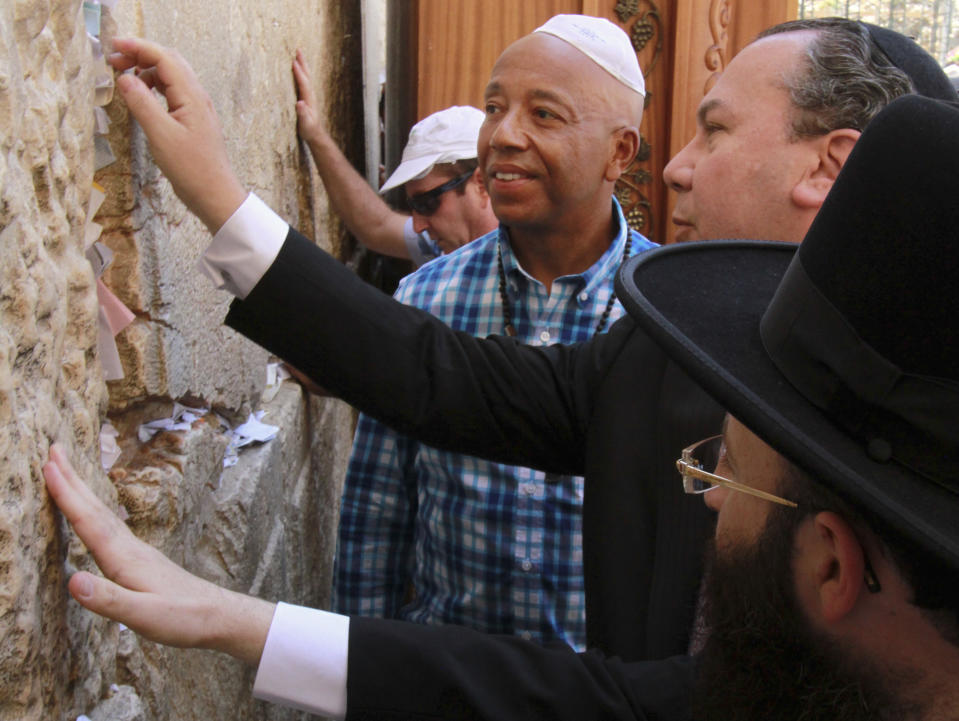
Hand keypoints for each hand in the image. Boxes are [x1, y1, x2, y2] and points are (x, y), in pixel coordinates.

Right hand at [44, 444, 273, 664]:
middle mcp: (130, 548)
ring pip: (103, 515)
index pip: (89, 522)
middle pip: (96, 508)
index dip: (67, 495)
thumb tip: (72, 579)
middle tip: (53, 449)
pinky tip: (93, 515)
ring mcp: (137, 551)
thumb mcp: (144, 616)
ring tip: (65, 473)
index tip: (48, 466)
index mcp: (125, 558)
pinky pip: (110, 527)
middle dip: (72, 479)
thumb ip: (108, 600)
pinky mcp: (141, 559)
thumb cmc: (183, 618)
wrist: (217, 615)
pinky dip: (94, 513)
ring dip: (82, 492)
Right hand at [108, 38, 247, 232]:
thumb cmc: (193, 170)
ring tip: (123, 75)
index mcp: (192, 97)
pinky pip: (172, 93)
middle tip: (114, 59)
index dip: (138, 47)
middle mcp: (197, 98)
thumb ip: (142, 104)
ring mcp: (196, 109)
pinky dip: (154, 87)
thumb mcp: (161, 136)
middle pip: (168, 62)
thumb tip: (125, 78)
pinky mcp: (192, 121)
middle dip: (141, 54)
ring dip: (146, 70)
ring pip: (170, 77)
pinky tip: (141, 94)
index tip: (113, 45)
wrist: (215, 195)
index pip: (164, 58)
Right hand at [292, 49, 331, 147]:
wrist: (315, 134)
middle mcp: (310, 95)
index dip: (298, 73)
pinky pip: (304, 81)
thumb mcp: (305, 123)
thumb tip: (299, 103)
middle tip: (298, 50)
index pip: (303, 83)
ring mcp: (309, 95)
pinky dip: (301, 73)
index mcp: (309, 99)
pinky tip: (299, 70)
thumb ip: (302, 113)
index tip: (293, 62)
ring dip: (303, 65)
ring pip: (306, 77)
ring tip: (298, 55)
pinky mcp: (307, 97)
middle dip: (303, 63)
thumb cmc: (309, 129)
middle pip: (307, 76)